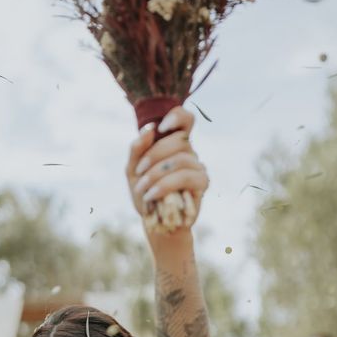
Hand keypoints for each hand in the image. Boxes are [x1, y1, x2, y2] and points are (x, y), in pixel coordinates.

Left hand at [126, 106, 207, 226]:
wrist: (153, 220)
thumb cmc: (145, 192)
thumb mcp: (133, 169)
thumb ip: (137, 149)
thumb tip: (149, 129)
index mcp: (173, 143)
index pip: (186, 119)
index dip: (177, 116)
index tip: (160, 127)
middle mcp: (189, 152)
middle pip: (178, 140)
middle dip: (154, 155)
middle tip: (140, 171)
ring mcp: (198, 166)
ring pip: (181, 159)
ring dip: (156, 174)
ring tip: (143, 189)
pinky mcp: (202, 183)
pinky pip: (186, 177)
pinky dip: (165, 185)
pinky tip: (152, 195)